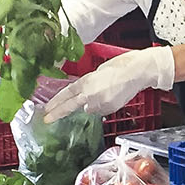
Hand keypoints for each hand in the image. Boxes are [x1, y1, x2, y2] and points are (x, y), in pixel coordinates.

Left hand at [41, 47, 175, 122]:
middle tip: (47, 118)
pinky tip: (111, 96)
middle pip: (70, 106)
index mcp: (86, 82)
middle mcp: (90, 95)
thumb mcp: (98, 72)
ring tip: (104, 93)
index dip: (55, 102)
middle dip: (58, 112)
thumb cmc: (120, 66)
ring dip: (90, 105)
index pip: (66, 94)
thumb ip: (88, 84)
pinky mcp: (110, 109)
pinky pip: (101, 110)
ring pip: (89, 109)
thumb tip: (84, 93)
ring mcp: (100, 104)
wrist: (138, 71)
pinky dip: (102, 106)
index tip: (46, 109)